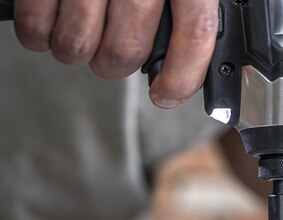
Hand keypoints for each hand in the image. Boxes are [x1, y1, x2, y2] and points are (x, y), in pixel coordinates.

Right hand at [13, 0, 217, 107]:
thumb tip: (192, 57)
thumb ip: (190, 2)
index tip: (166, 94)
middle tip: (113, 56)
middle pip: (126, 49)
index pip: (195, 32)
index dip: (182, 76)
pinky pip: (35, 21)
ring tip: (80, 36)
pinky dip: (37, 34)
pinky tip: (48, 25)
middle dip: (115, 66)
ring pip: (78, 43)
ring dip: (76, 52)